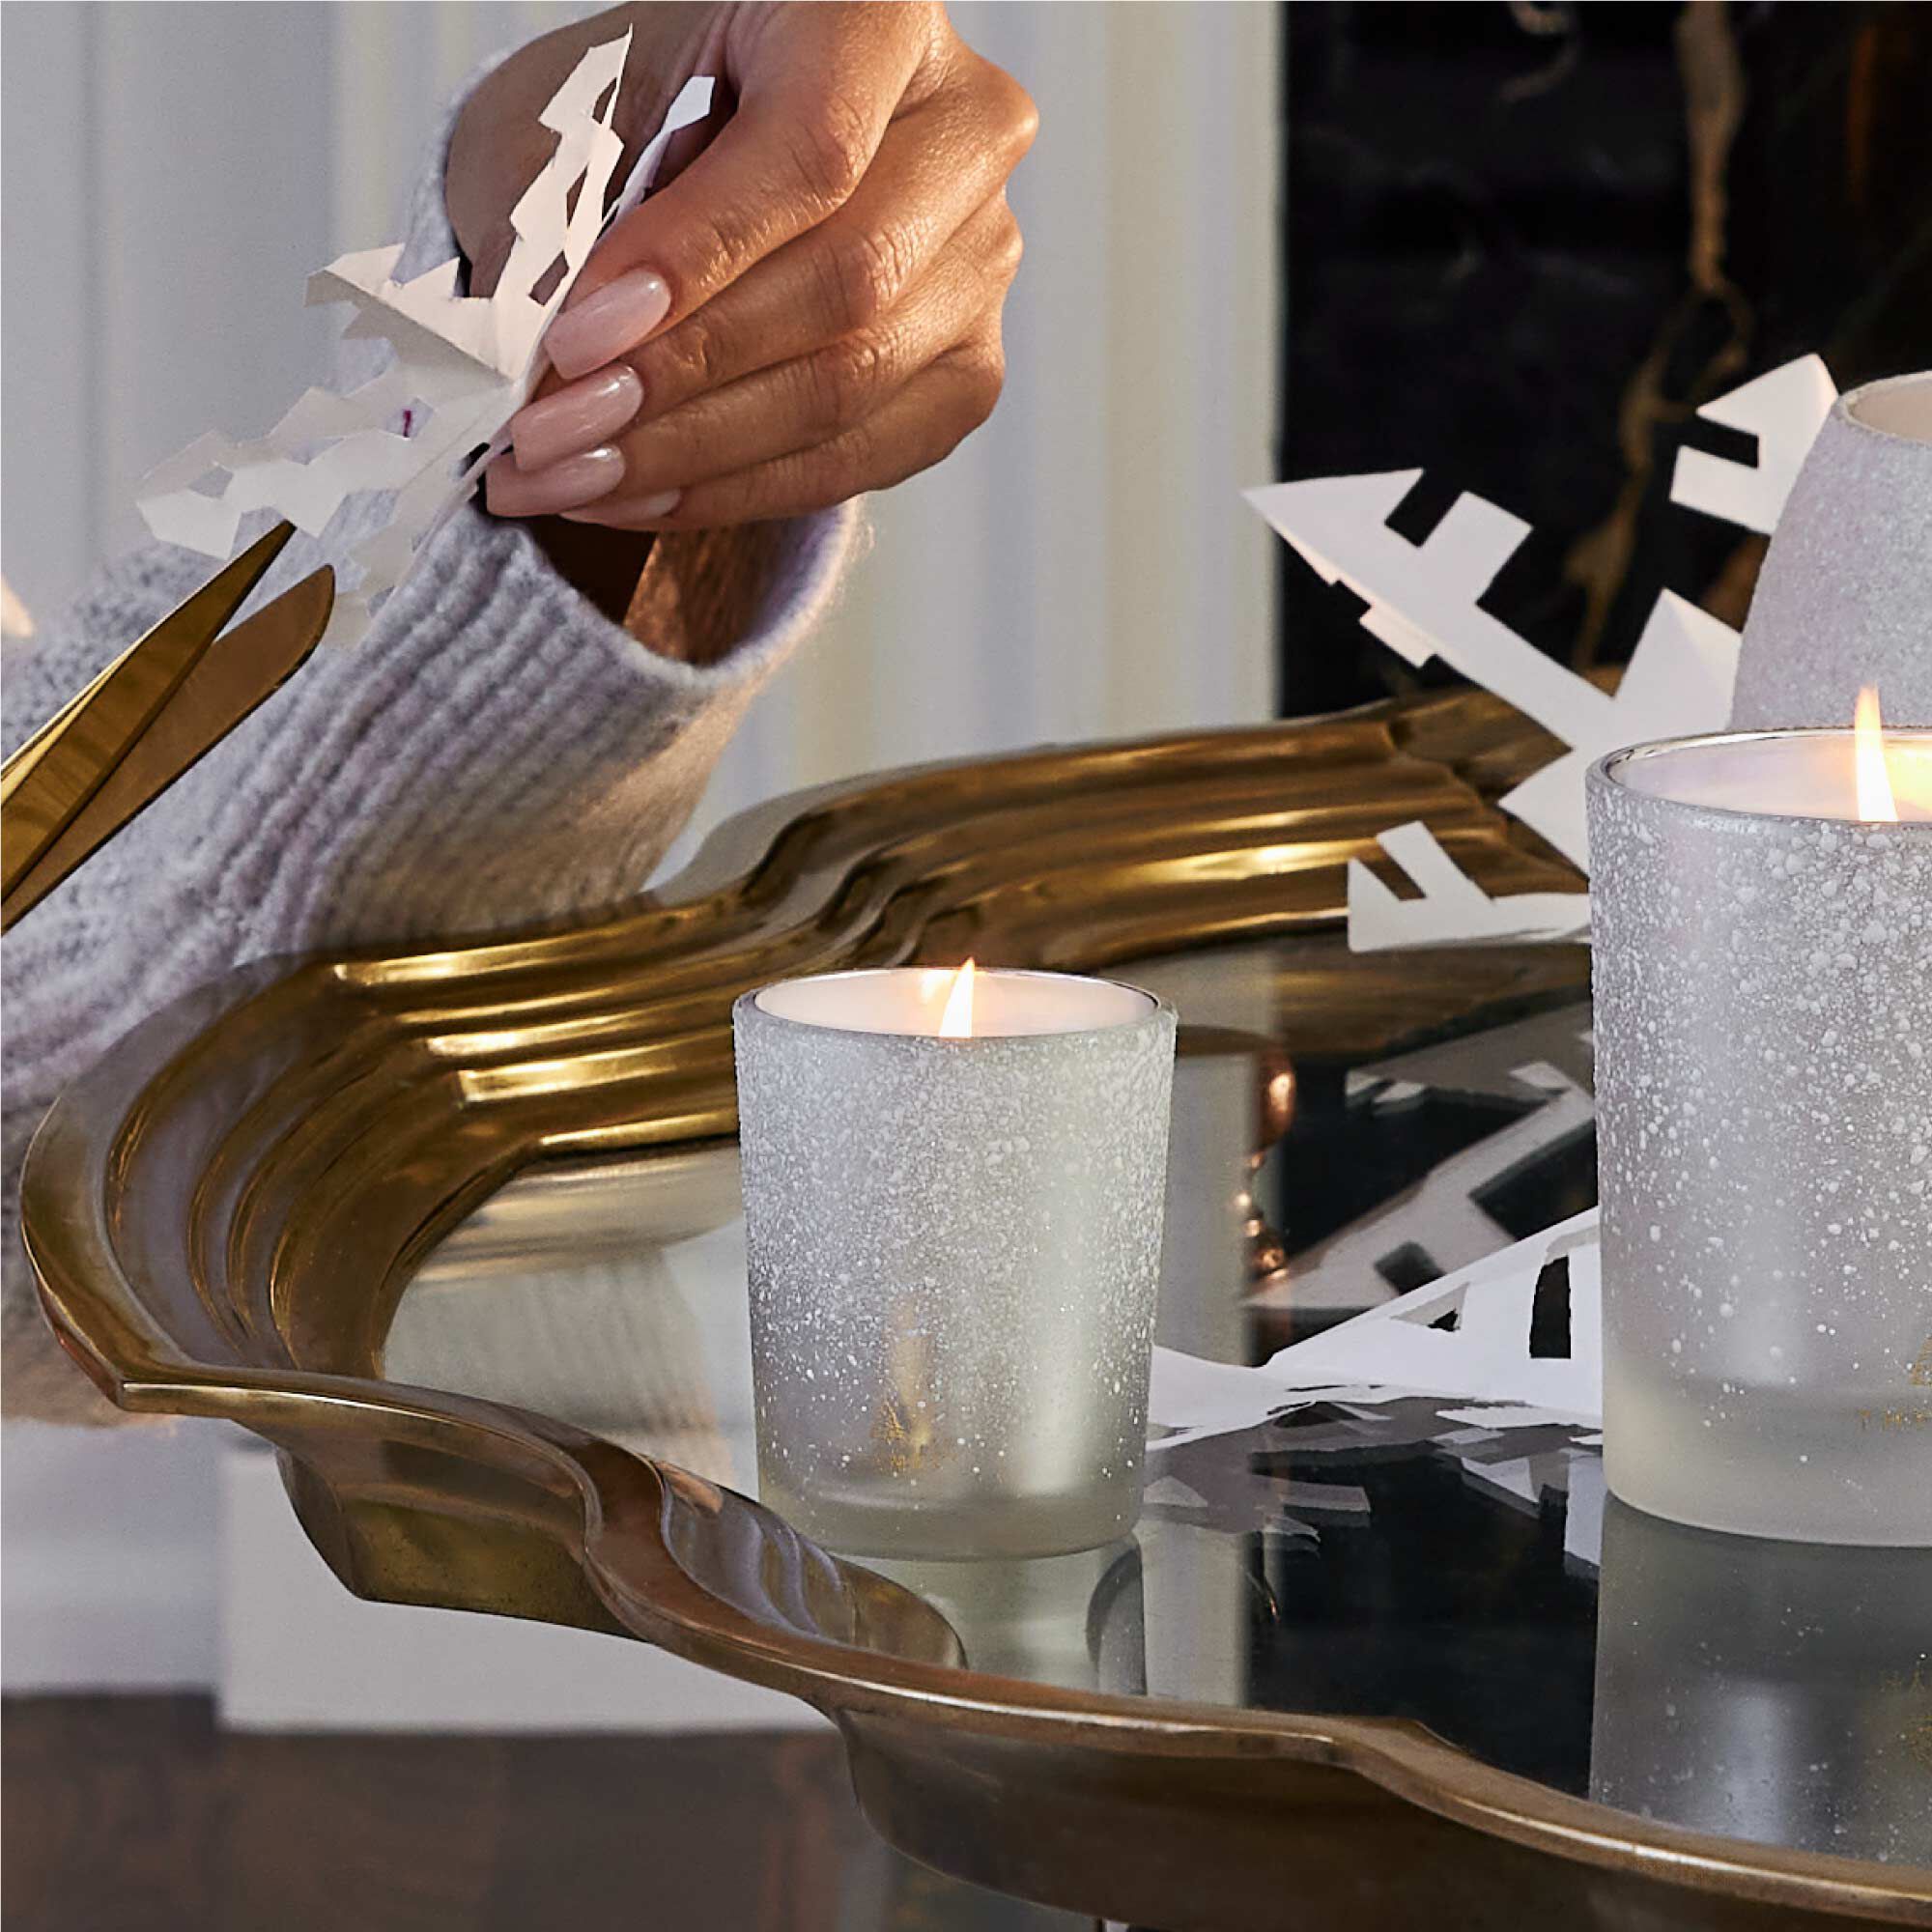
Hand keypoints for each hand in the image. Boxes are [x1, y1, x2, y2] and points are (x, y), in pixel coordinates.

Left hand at [451, 3, 1035, 529]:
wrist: (709, 147)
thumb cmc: (641, 103)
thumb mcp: (574, 115)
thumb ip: (561, 221)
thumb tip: (541, 371)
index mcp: (878, 12)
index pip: (812, 151)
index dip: (696, 257)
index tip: (577, 339)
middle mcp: (968, 133)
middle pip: (848, 285)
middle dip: (680, 380)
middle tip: (548, 437)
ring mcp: (982, 263)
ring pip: (851, 387)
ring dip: (690, 455)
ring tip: (563, 480)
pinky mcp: (968, 371)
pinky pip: (857, 458)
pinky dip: (733, 490)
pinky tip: (634, 495)